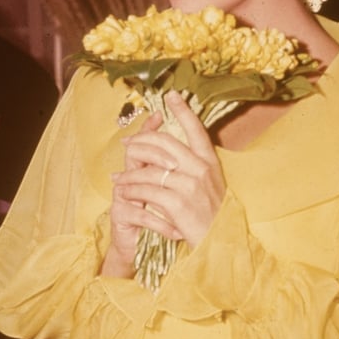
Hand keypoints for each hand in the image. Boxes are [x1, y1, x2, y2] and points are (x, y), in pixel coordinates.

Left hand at [102, 91, 225, 276]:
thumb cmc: (212, 215)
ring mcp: (189, 186)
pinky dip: (131, 191)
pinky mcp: (178, 204)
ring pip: (150, 169)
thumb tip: (165, 154)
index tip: (170, 95)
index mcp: (210, 162)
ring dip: (129, 173)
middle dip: (140, 142)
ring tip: (118, 179)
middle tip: (127, 145)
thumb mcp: (210, 185)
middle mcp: (201, 169)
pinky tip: (123, 193)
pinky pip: (146, 191)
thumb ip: (193, 167)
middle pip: (164, 143)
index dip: (182, 110)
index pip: (195, 129)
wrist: (219, 243)